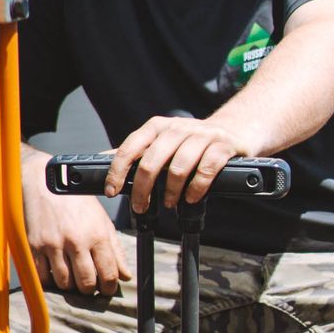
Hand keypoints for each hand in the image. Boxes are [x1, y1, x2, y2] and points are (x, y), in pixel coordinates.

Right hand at [23, 158, 125, 295]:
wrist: (44, 182)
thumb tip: (125, 275)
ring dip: (69, 285)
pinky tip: (54, 271)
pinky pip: (43, 276)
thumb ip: (115, 249)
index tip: (106, 288)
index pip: (108, 274)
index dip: (109, 288)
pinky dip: (49, 279)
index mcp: (96, 234)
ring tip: (71, 275)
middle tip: (88, 284)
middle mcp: (76, 241)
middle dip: (89, 289)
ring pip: (64, 283)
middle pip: (86, 283)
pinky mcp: (35, 246)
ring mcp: (54, 245)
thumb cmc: (75, 200)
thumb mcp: (101, 219)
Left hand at [107, 114, 249, 213]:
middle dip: (142, 189)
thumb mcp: (161, 141)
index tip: (111, 191)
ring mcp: (201, 135)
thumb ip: (136, 151)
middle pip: (152, 161)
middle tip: (140, 206)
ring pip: (179, 167)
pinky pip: (206, 169)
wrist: (233, 130)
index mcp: (157, 126)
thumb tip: (100, 160)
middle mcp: (177, 128)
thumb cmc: (191, 141)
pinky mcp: (222, 146)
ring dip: (171, 192)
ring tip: (170, 204)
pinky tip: (191, 197)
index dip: (118, 171)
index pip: (130, 147)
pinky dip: (196, 188)